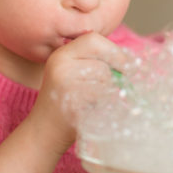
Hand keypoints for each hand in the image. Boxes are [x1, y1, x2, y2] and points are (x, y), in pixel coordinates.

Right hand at [30, 32, 128, 154]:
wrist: (44, 134)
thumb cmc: (66, 103)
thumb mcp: (73, 74)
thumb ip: (94, 61)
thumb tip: (128, 60)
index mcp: (61, 54)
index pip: (93, 38)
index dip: (113, 48)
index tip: (124, 63)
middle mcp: (60, 62)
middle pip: (101, 52)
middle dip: (117, 63)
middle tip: (124, 77)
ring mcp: (64, 80)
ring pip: (104, 73)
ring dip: (109, 86)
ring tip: (95, 98)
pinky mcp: (72, 99)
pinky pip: (102, 93)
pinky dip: (104, 101)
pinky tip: (92, 108)